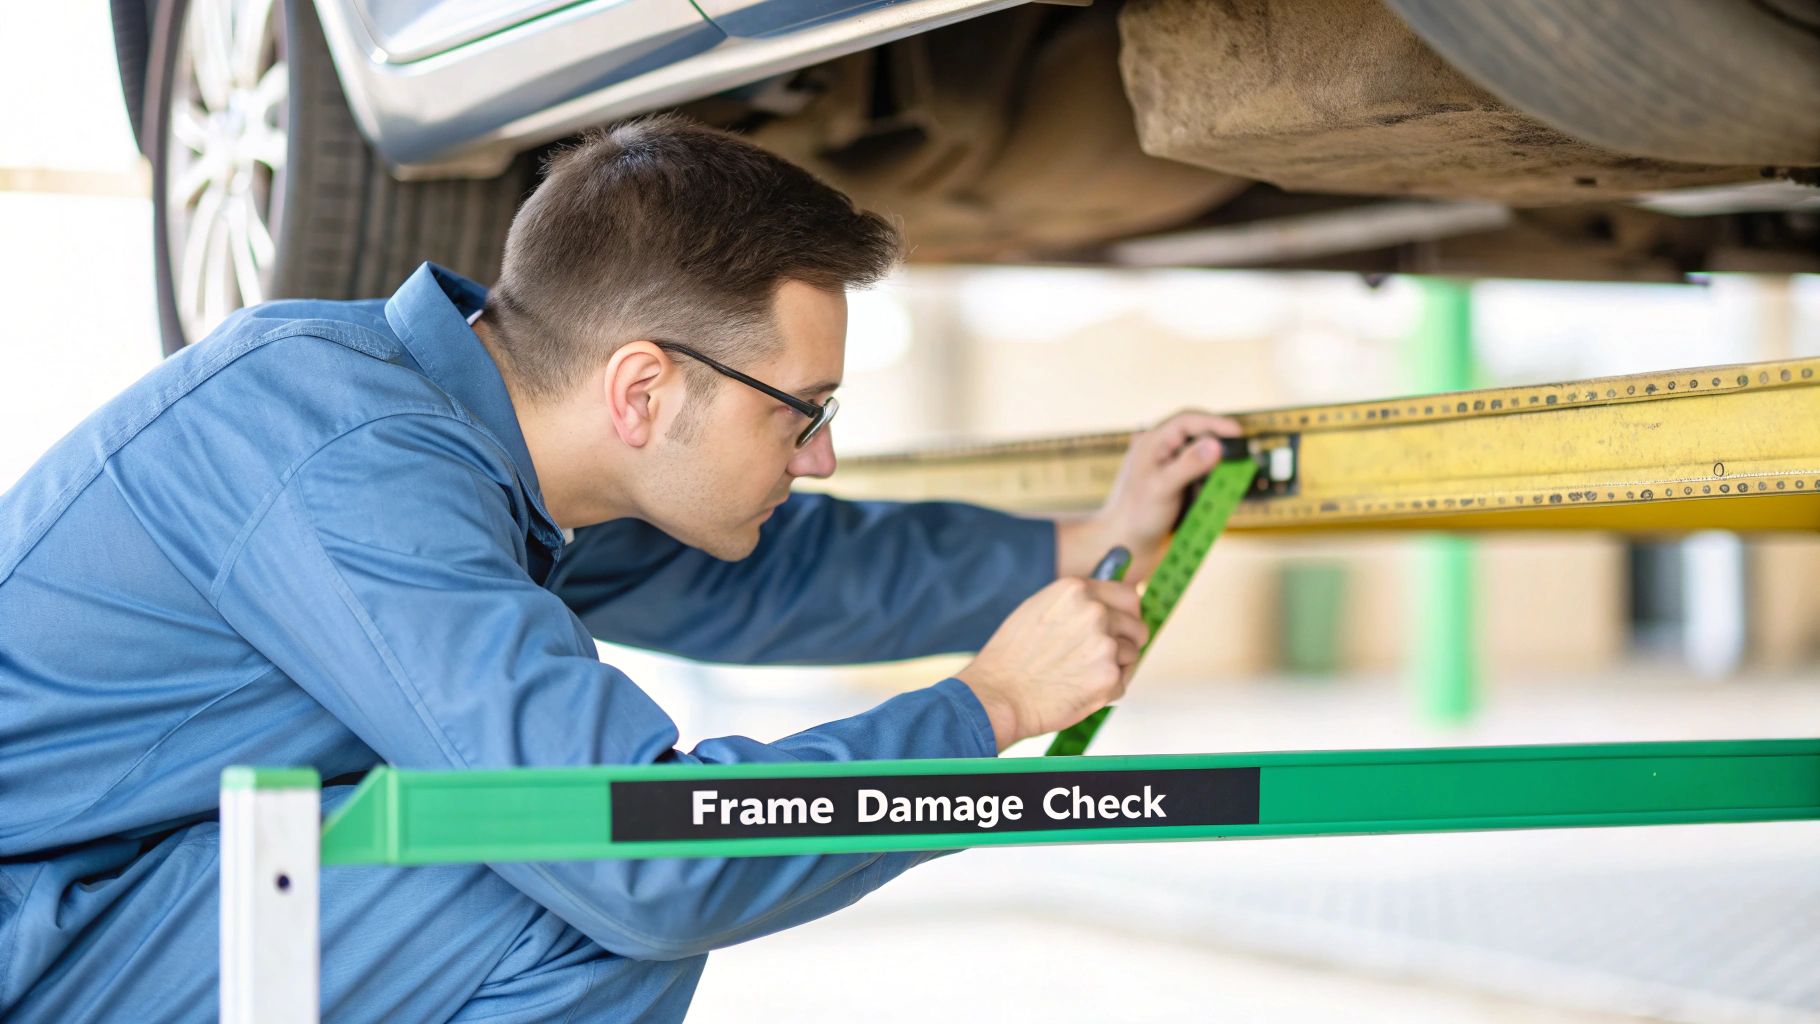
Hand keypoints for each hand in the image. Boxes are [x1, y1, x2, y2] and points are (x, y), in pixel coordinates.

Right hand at [955, 577, 1147, 751]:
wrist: (997, 695)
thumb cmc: (1010, 657)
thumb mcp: (1038, 609)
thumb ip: (1075, 604)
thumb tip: (1108, 606)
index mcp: (1076, 590)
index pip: (1128, 595)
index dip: (1128, 613)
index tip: (1125, 624)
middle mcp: (1095, 612)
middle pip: (1137, 626)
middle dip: (1127, 641)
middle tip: (1104, 657)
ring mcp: (1105, 645)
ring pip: (1130, 656)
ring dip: (1113, 667)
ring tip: (1077, 675)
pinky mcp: (1109, 678)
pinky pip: (1121, 683)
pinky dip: (1105, 691)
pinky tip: (1076, 690)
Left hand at [1056, 410, 1241, 583]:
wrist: (1123, 547)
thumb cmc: (1134, 516)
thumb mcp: (1162, 488)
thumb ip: (1189, 464)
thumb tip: (1216, 445)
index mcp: (1152, 443)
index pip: (1187, 421)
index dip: (1215, 422)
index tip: (1238, 432)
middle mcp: (1160, 452)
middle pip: (1197, 436)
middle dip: (1220, 446)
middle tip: (1242, 456)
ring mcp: (1168, 469)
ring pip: (1202, 458)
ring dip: (1218, 468)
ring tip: (1231, 478)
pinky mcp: (1175, 487)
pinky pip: (1200, 478)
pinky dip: (1212, 483)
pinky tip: (1219, 494)